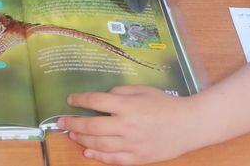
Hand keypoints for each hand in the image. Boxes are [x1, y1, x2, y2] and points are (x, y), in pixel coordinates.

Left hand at [59, 86, 205, 164]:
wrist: (189, 125)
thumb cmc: (165, 104)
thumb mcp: (142, 90)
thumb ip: (120, 93)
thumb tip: (103, 98)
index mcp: (127, 106)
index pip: (96, 102)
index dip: (80, 100)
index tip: (70, 100)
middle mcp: (127, 125)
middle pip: (92, 126)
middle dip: (73, 123)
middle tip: (60, 121)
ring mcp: (132, 144)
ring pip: (99, 144)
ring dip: (82, 140)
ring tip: (71, 135)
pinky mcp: (138, 157)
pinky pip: (114, 159)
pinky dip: (99, 157)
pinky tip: (88, 153)